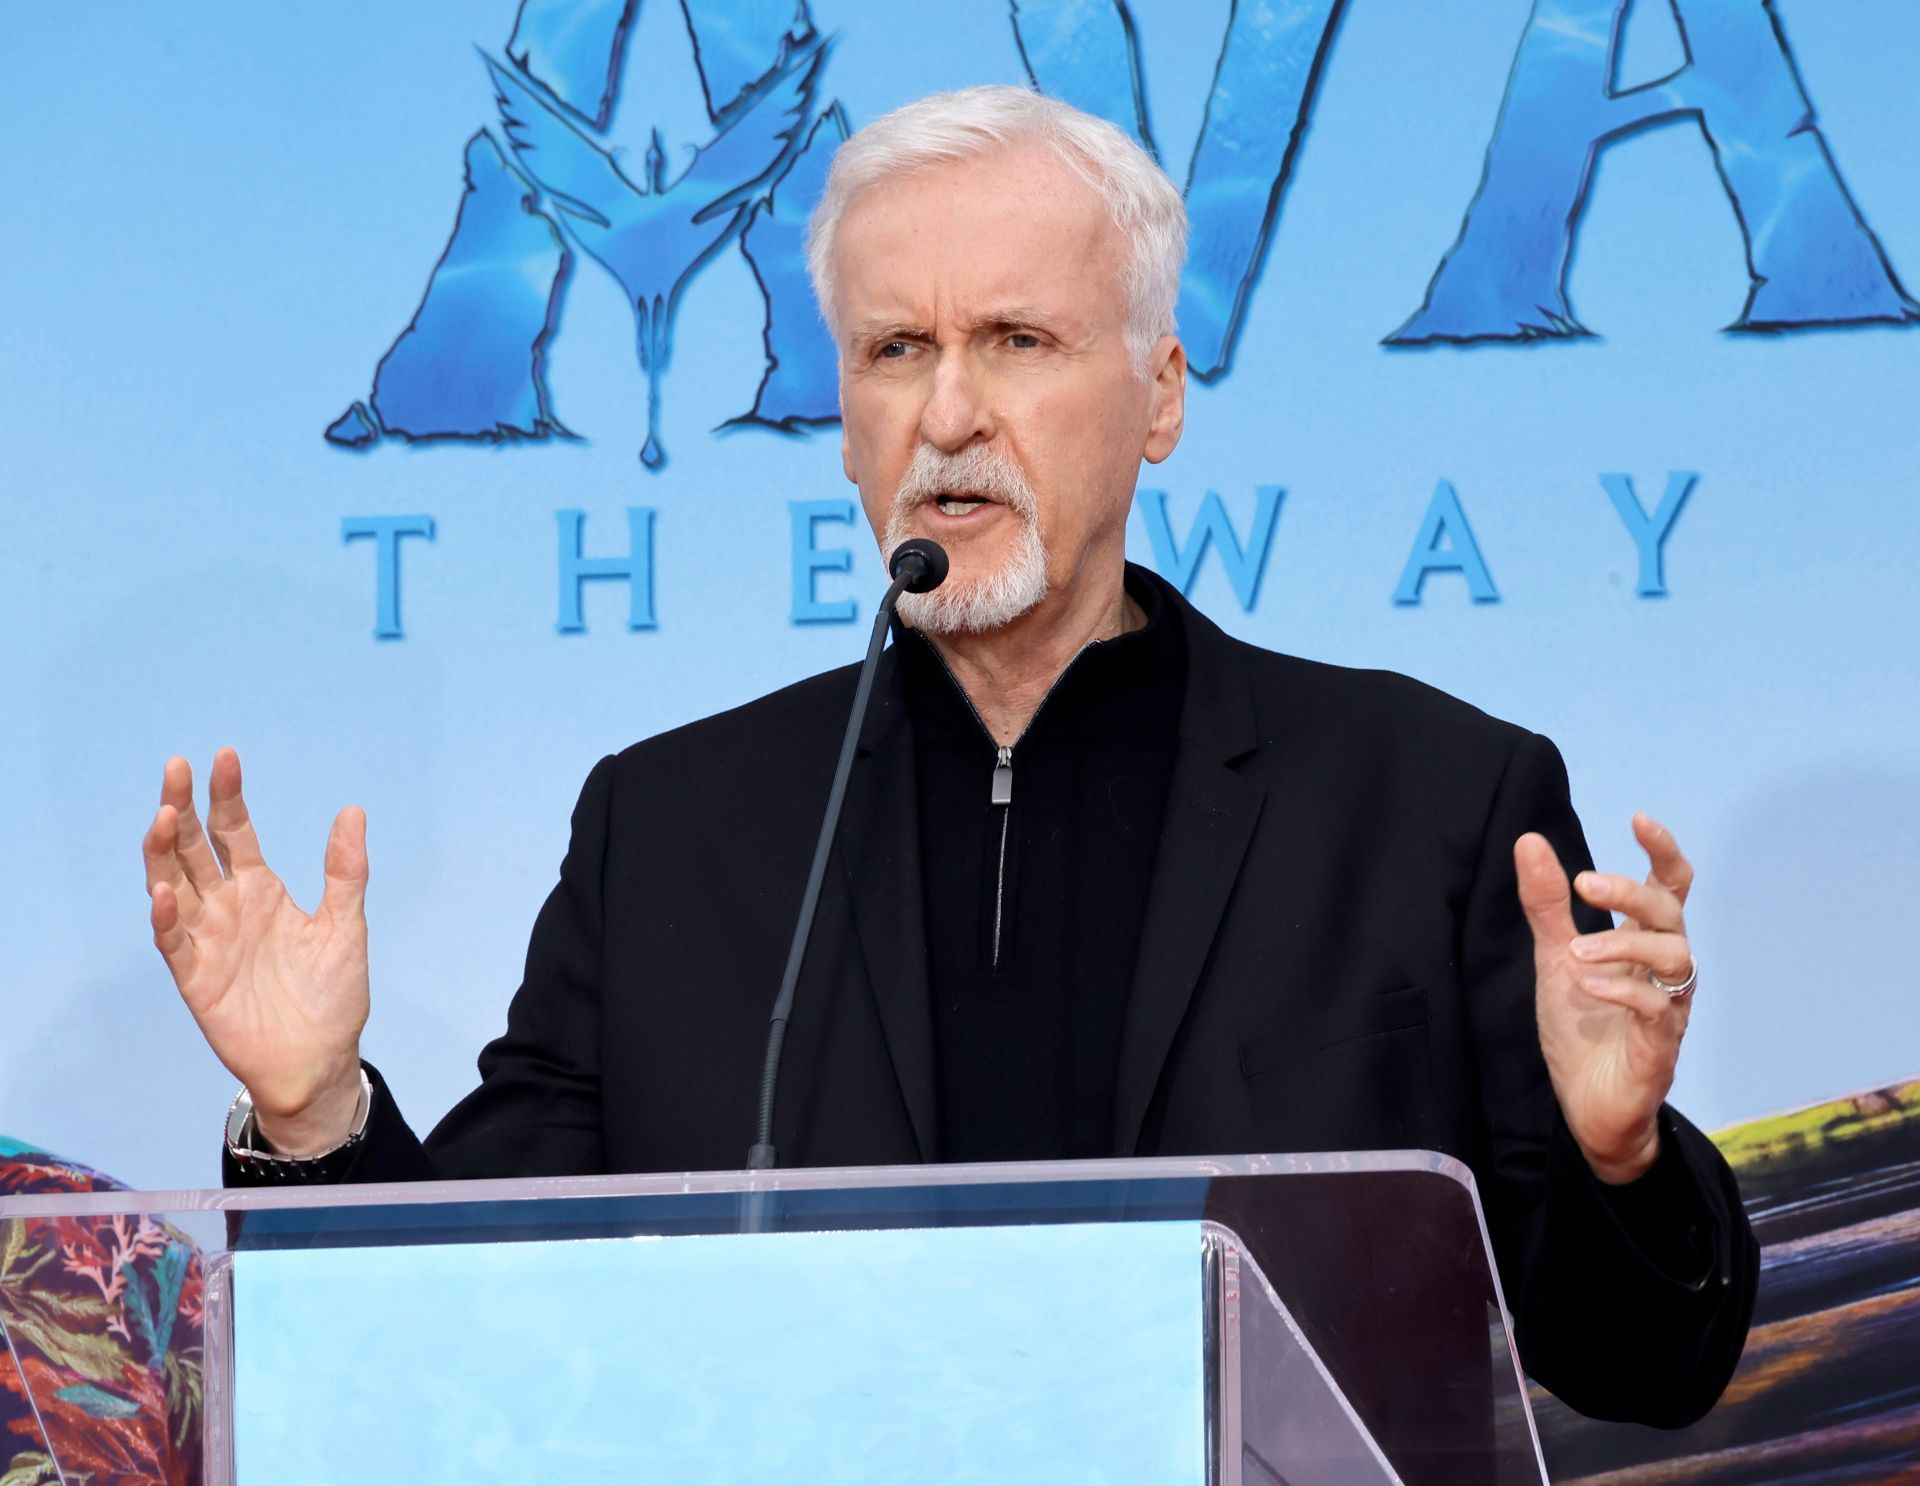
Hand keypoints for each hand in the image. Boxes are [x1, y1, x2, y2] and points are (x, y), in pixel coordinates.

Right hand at [142, 748, 369, 1155]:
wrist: (322, 1059)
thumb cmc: (333, 994)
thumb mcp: (346, 925)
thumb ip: (345, 871)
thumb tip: (353, 811)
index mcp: (261, 890)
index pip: (233, 831)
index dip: (227, 795)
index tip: (224, 756)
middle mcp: (228, 908)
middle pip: (193, 848)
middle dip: (182, 808)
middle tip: (176, 769)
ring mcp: (208, 940)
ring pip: (173, 885)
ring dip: (163, 852)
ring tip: (163, 816)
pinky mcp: (196, 977)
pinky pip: (173, 942)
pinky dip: (166, 916)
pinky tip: (165, 891)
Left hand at [1515, 814, 1695, 1183]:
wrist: (1585, 1107)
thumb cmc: (1582, 1028)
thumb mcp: (1554, 959)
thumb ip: (1548, 905)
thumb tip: (1528, 839)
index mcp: (1643, 945)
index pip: (1670, 888)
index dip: (1663, 852)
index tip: (1639, 819)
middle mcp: (1664, 971)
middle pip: (1672, 914)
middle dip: (1632, 892)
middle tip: (1586, 884)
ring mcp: (1668, 1008)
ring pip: (1676, 957)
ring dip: (1623, 944)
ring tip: (1576, 952)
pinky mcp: (1661, 1046)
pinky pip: (1658, 1009)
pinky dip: (1623, 990)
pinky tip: (1587, 985)